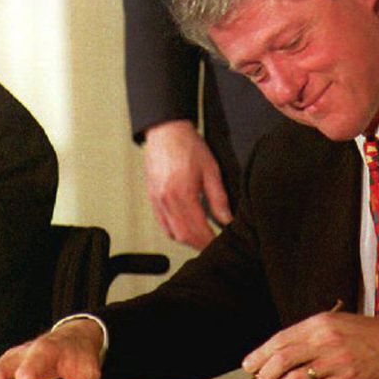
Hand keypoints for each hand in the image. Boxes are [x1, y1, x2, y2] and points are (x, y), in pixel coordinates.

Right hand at [142, 120, 232, 249]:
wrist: (166, 131)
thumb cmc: (187, 146)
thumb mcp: (211, 171)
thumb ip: (219, 199)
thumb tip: (226, 220)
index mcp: (182, 194)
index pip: (198, 229)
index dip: (210, 241)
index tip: (220, 244)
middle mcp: (167, 200)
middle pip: (183, 236)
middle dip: (200, 245)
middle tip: (213, 246)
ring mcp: (157, 201)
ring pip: (172, 233)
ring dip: (187, 240)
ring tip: (202, 239)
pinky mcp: (152, 198)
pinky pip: (162, 223)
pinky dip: (174, 231)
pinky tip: (185, 229)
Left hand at [241, 313, 378, 378]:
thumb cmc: (366, 333)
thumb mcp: (334, 322)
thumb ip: (309, 336)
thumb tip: (280, 353)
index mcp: (319, 323)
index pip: (280, 339)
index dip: (260, 354)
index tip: (249, 364)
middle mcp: (326, 340)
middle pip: (283, 358)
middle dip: (265, 373)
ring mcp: (337, 360)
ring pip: (296, 378)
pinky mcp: (347, 378)